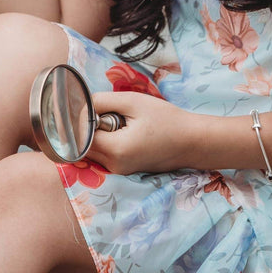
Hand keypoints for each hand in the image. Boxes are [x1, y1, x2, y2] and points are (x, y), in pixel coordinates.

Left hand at [85, 92, 199, 175]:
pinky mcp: (124, 170)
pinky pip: (103, 154)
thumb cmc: (165, 119)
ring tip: (118, 121)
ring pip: (92, 150)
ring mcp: (119, 170)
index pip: (80, 135)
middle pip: (82, 145)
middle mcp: (114, 165)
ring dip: (97, 134)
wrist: (192, 141)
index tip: (92, 105)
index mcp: (115, 150)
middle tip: (107, 111)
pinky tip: (123, 130)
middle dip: (88, 127)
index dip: (81, 119)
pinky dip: (106, 141)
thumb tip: (80, 106)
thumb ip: (101, 102)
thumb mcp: (132, 102)